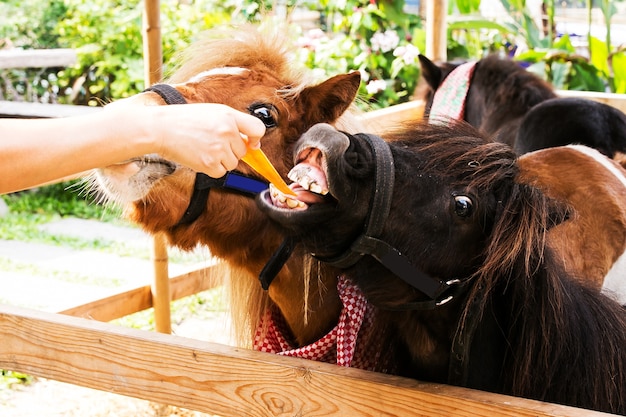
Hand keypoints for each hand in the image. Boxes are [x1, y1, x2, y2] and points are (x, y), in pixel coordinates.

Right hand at [108, 98, 265, 177]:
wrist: (160, 128)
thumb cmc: (184, 120)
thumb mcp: (212, 112)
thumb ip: (234, 124)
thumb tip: (252, 145)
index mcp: (229, 115)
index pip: (258, 128)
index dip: (256, 138)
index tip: (252, 143)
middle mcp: (227, 131)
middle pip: (243, 151)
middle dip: (230, 150)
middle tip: (211, 143)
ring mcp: (219, 148)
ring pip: (232, 163)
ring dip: (221, 160)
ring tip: (203, 148)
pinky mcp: (210, 163)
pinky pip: (221, 173)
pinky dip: (212, 169)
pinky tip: (199, 157)